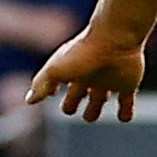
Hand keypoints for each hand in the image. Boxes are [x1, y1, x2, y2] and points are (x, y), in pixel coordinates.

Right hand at [27, 20, 145, 122]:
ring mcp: (109, 80)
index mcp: (72, 70)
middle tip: (70, 108)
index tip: (50, 94)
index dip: (51, 91)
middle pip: (79, 93)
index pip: (57, 85)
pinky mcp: (128, 84)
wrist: (116, 38)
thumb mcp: (56, 69)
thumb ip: (41, 84)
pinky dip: (125, 113)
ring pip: (100, 98)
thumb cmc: (84, 52)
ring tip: (91, 116)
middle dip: (73, 102)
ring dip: (95, 108)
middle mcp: (90, 75)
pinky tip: (124, 117)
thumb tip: (28, 100)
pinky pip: (127, 103)